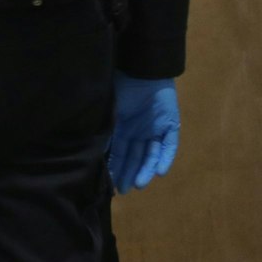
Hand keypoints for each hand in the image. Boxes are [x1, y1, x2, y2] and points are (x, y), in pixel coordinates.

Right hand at [110, 74, 178, 193]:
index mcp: (122, 127)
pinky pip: (170, 146)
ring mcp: (155, 129)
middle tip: (123, 190)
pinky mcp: (170, 126)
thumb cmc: (119, 87)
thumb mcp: (108, 113)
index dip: (115, 167)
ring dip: (145, 170)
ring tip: (138, 184)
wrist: (140, 71)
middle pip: (134, 156)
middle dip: (128, 173)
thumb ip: (104, 133)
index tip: (110, 183)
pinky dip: (165, 158)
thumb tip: (90, 152)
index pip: (118, 152)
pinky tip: (160, 172)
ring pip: (151, 155)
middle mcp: (139, 131)